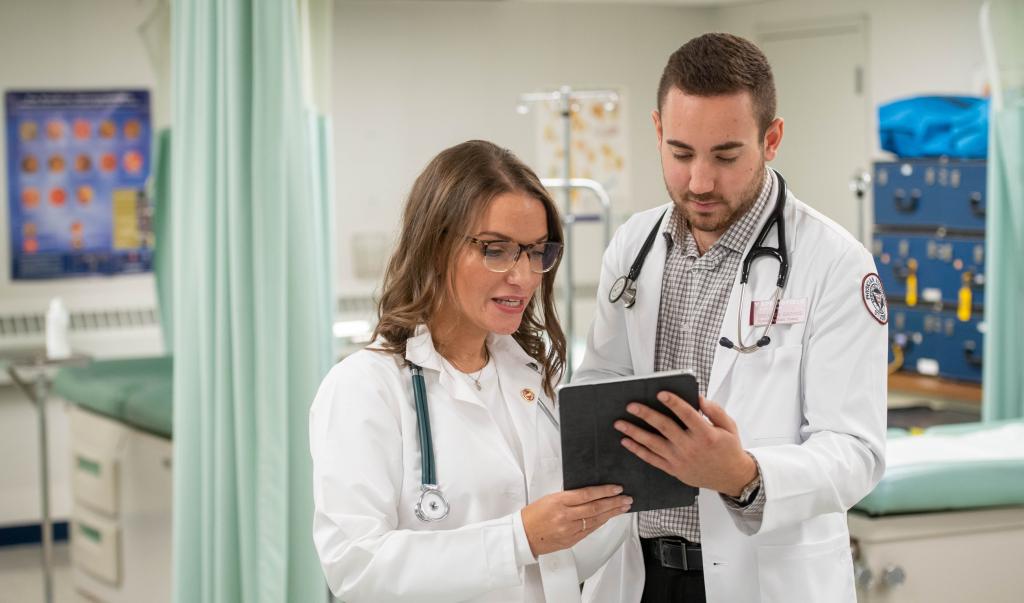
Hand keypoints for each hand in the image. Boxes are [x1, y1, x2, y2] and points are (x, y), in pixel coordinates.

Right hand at [521, 484, 631, 556]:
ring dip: (612, 513)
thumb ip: (569, 497)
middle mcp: (565, 516)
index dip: (604, 491)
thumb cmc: (534, 515)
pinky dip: (601, 523)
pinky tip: (609, 518)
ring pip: (596, 520)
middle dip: (614, 502)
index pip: (587, 494)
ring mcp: (569, 530)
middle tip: (626, 498)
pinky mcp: (571, 541)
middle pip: (595, 508)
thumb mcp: (550, 499)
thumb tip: (590, 494)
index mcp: (559, 502)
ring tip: (623, 507)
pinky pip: (590, 530)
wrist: (523, 536)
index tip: (616, 488)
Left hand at [614, 394, 756, 496]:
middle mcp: (691, 447)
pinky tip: (626, 442)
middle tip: (631, 406)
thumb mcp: (729, 426)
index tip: (661, 393)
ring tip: (620, 423)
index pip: (687, 414)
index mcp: (706, 434)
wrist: (731, 478)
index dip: (674, 403)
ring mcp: (680, 460)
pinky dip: (637, 450)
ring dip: (634, 432)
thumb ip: (714, 411)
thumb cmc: (729, 449)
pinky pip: (652, 459)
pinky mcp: (674, 469)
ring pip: (653, 443)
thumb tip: (698, 397)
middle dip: (646, 415)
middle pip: (664, 427)